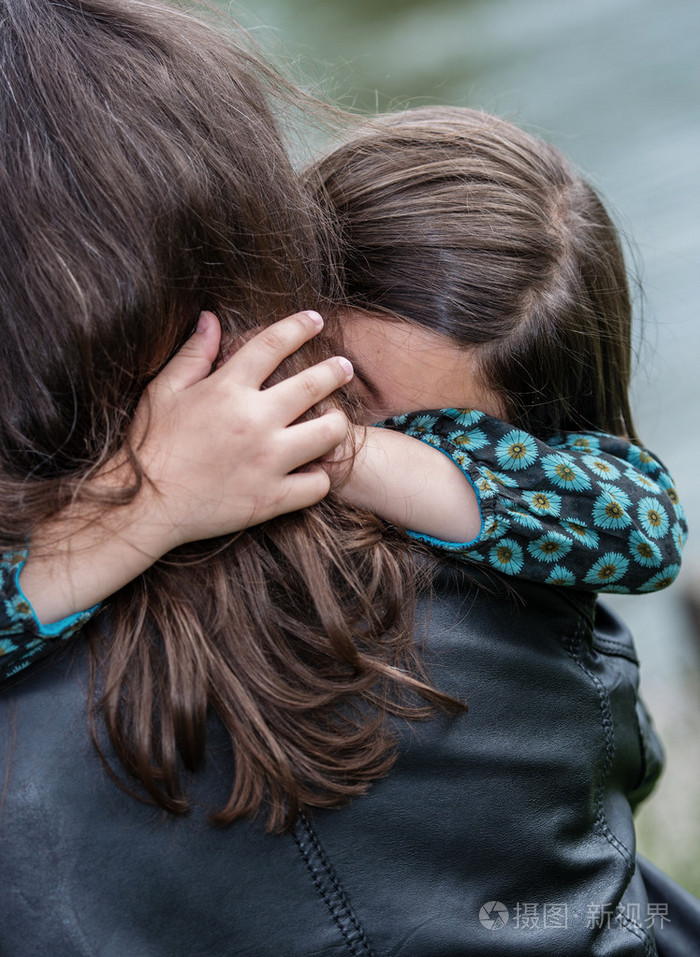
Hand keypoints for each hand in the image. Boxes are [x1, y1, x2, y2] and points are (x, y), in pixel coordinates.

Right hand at [131, 309, 352, 551]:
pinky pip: (318, 485)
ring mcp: (267, 461)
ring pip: (329, 434)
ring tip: (334, 420)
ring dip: (337, 423)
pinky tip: (314, 470)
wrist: (143, 506)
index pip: (273, 344)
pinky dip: (320, 477)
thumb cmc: (150, 445)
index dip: (299, 327)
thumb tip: (211, 318)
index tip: (315, 321)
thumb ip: (194, 354)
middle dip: (335, 371)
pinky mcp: (271, 498)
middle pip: (314, 385)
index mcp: (227, 389)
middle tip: (344, 367)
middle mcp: (254, 421)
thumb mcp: (163, 390)